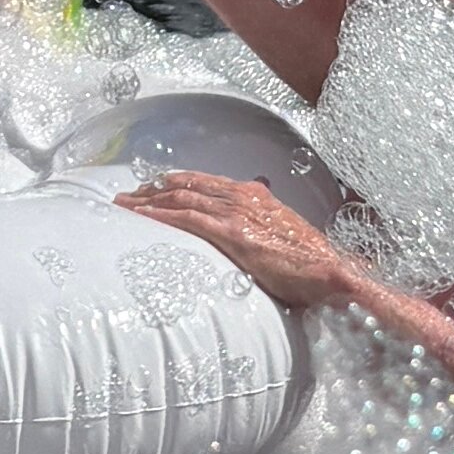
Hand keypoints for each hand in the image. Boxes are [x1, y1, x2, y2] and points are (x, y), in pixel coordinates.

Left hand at [116, 168, 371, 312]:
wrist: (331, 272)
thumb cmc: (311, 260)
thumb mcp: (285, 230)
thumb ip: (265, 218)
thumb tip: (257, 203)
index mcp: (255, 194)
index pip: (204, 181)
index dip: (173, 182)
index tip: (150, 186)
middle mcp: (243, 196)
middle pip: (186, 185)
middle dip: (151, 189)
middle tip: (125, 196)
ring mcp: (237, 213)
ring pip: (181, 197)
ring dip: (147, 200)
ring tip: (123, 206)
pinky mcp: (234, 235)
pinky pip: (188, 218)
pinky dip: (161, 215)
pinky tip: (142, 217)